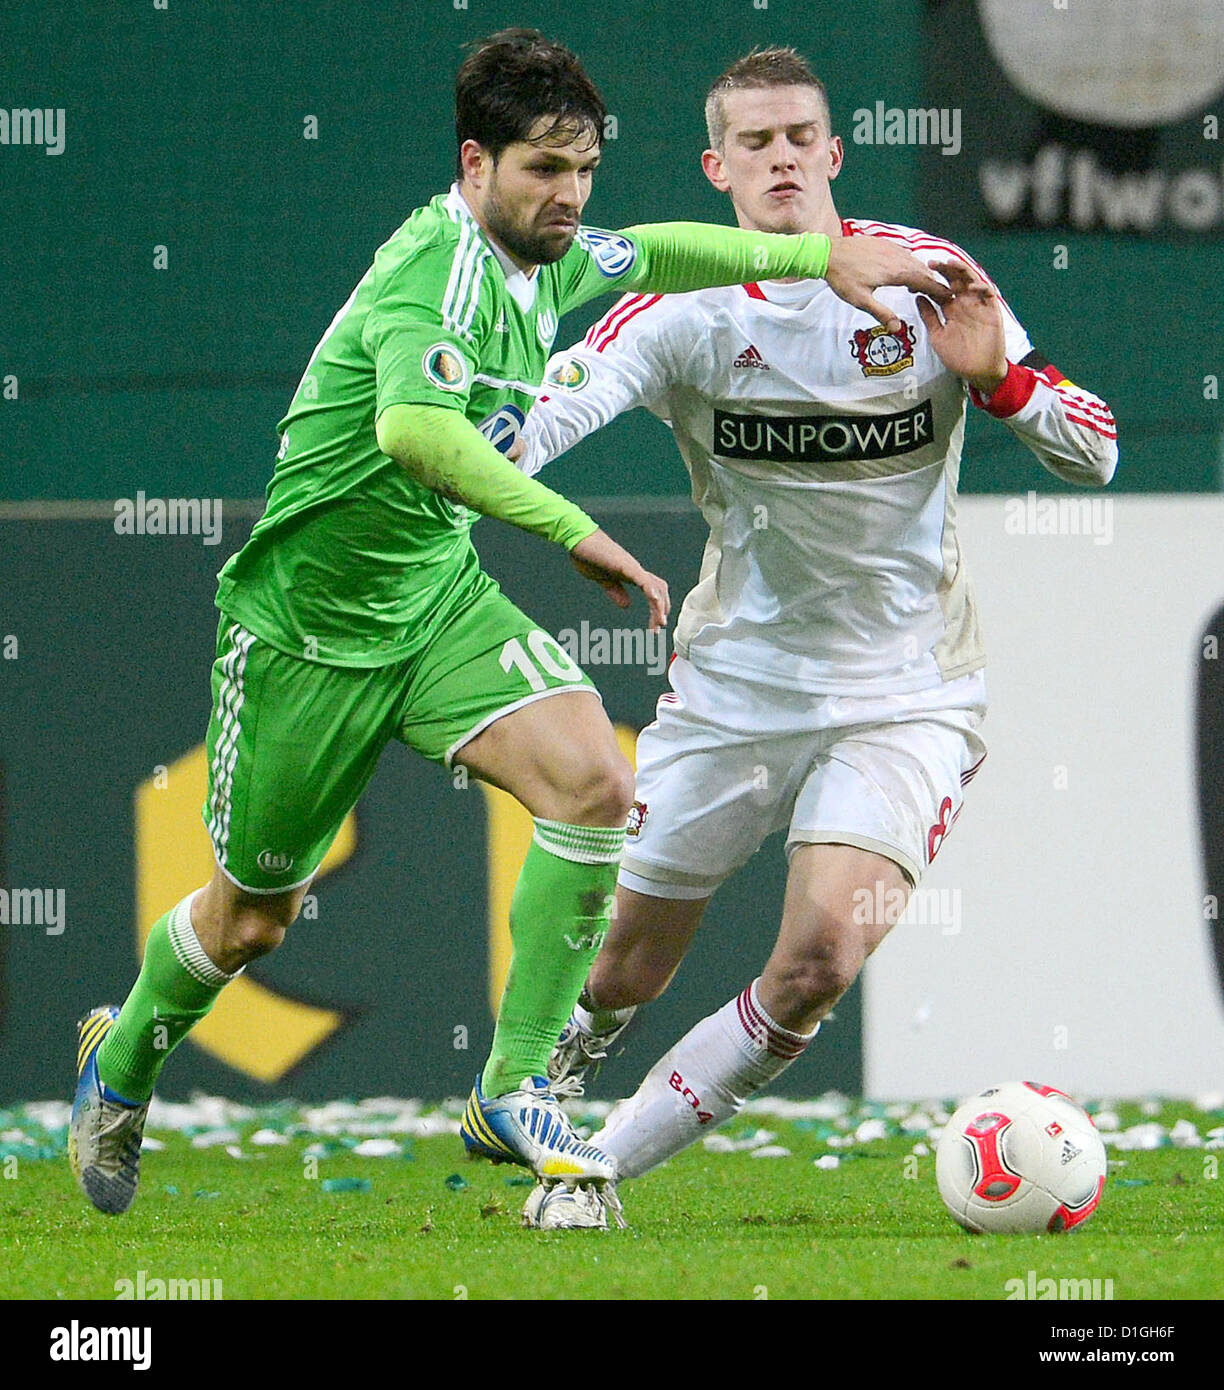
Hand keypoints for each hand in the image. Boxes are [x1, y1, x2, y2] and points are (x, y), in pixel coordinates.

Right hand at [569, 529, 669, 631]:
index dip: (657, 608)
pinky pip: (642, 579)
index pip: (653, 591)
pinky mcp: (625, 565)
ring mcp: (632, 567)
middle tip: (658, 629)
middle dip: (661, 610)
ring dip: (659, 606)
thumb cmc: (588, 557)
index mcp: (632, 574)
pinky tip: (655, 601)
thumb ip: (616, 592)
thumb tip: (627, 606)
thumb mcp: (604, 580)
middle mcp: (636, 570)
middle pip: (659, 590)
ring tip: (659, 622)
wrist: (578, 540)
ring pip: (654, 587)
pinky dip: (651, 590)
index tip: (655, 625)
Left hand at [824, 237, 952, 332]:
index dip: (938, 290)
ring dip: (921, 273)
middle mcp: (898, 257)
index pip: (925, 281)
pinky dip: (910, 263)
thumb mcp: (860, 300)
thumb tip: (897, 329)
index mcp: (896, 272)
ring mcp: (891, 248)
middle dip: (933, 282)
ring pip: (914, 261)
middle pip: (923, 270)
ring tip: (921, 287)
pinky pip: (904, 253)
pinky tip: (905, 271)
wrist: (828, 253)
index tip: (949, 297)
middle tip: (940, 294)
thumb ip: (881, 313)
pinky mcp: (884, 243)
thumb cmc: (843, 279)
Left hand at [916, 260, 1006, 393]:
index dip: (929, 280)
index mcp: (950, 309)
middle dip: (944, 269)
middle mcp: (964, 303)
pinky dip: (981, 286)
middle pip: (955, 280)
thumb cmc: (958, 356)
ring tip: (950, 264)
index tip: (915, 275)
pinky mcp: (992, 310)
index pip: (939, 289)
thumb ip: (929, 317)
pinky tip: (970, 285)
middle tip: (930, 263)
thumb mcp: (938, 336)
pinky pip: (988, 294)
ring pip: (971, 280)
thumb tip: (917, 297)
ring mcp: (978, 305)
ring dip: (962, 271)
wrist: (978, 371)